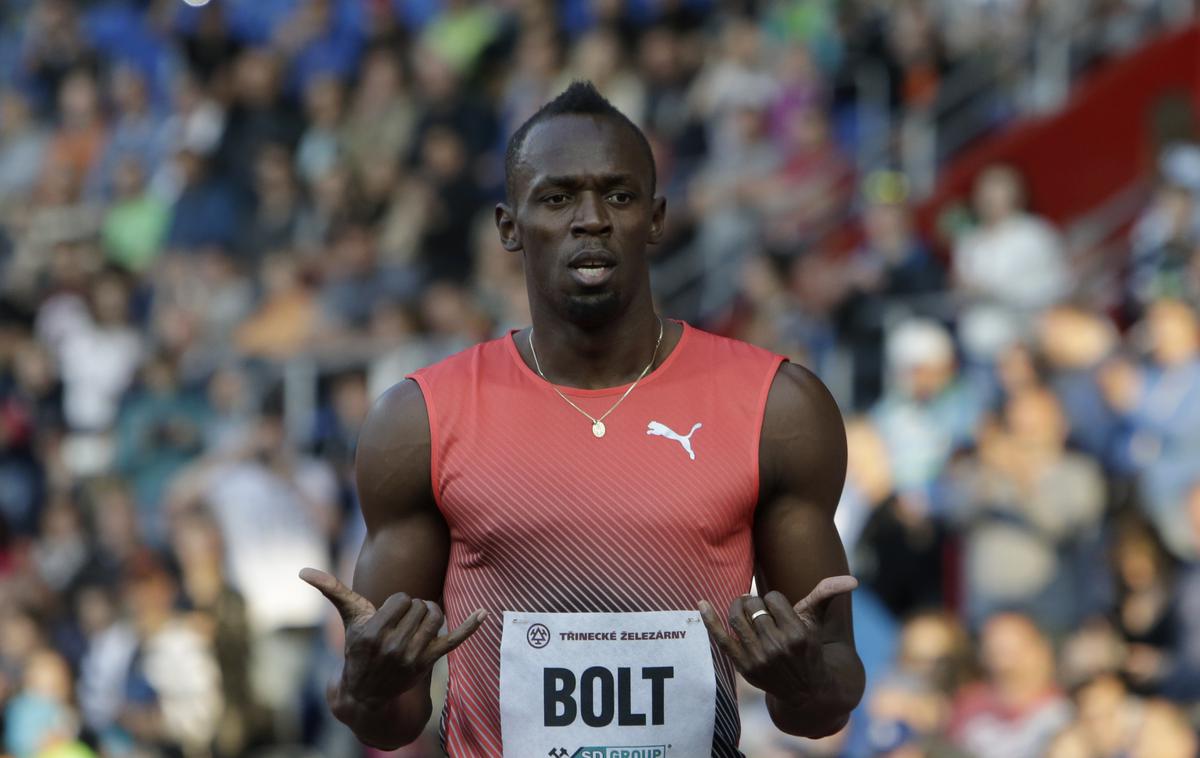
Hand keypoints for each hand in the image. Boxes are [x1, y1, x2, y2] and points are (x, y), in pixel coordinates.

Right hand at [299, 568, 485, 708]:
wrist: (367, 690)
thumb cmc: (358, 646)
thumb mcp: (348, 617)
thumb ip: (331, 590)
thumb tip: (302, 570)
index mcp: (373, 633)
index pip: (402, 599)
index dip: (399, 602)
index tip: (390, 614)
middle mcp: (393, 647)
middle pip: (421, 606)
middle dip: (414, 608)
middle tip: (402, 622)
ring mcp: (413, 656)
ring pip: (436, 616)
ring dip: (430, 614)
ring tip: (417, 624)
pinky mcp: (428, 663)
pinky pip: (454, 639)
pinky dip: (470, 626)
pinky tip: (483, 612)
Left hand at [698, 576, 856, 702]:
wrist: (805, 690)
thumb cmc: (808, 647)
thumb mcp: (818, 622)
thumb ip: (827, 595)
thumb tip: (853, 581)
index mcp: (797, 634)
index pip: (772, 598)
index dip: (772, 600)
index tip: (778, 609)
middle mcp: (777, 647)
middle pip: (753, 606)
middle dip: (754, 602)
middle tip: (758, 608)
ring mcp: (758, 658)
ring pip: (737, 618)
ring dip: (737, 607)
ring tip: (743, 608)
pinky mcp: (744, 666)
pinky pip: (722, 638)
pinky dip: (709, 620)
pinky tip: (701, 602)